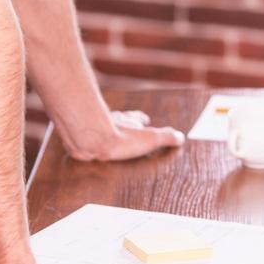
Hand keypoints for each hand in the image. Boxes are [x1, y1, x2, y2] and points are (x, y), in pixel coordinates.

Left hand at [66, 109, 184, 161]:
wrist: (90, 140)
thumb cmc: (120, 139)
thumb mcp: (150, 139)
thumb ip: (166, 137)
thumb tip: (180, 137)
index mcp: (129, 120)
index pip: (137, 117)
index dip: (141, 118)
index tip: (145, 119)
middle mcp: (113, 120)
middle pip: (120, 120)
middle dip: (125, 124)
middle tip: (128, 127)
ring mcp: (96, 127)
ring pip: (103, 126)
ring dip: (108, 130)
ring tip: (110, 137)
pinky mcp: (83, 136)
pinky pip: (89, 136)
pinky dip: (92, 139)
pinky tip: (91, 146)